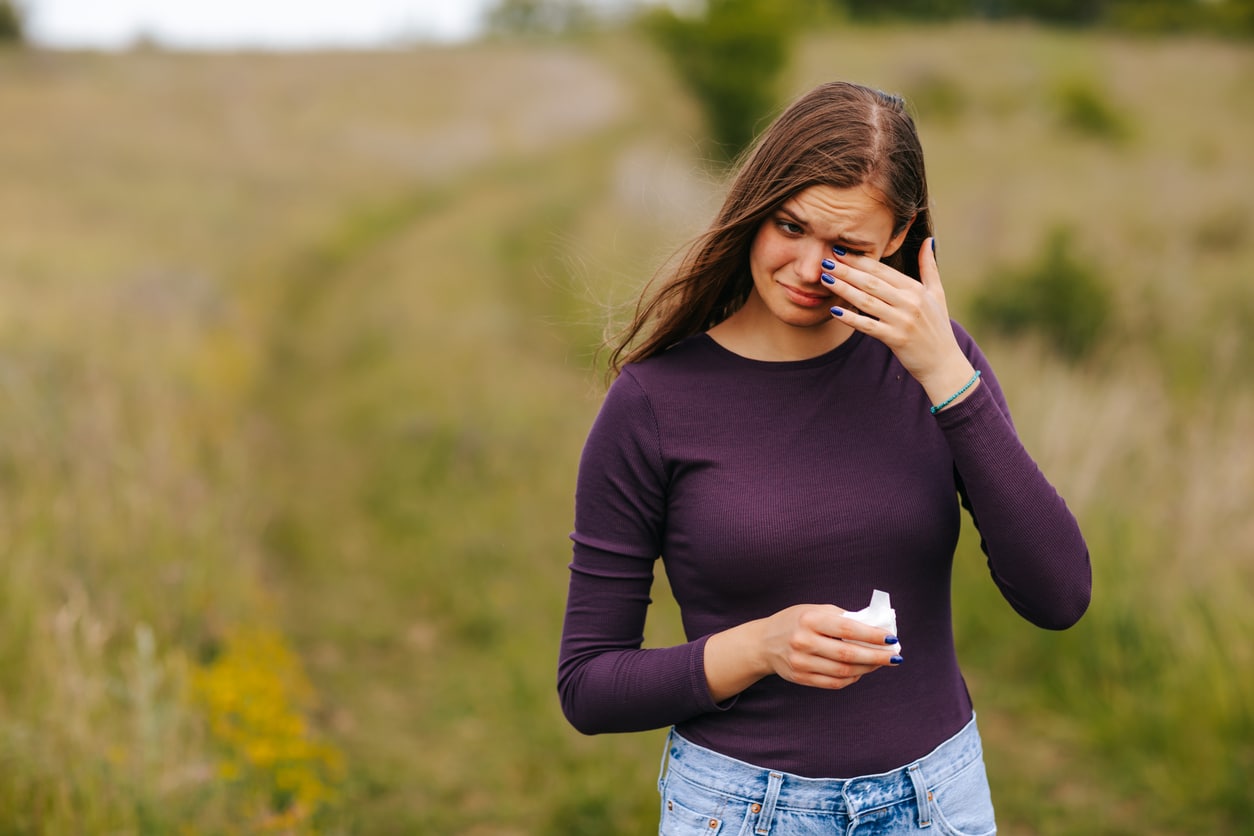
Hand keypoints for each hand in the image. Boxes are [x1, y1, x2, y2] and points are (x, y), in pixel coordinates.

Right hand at [704, 604, 900, 701]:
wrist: (763, 643)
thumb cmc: (795, 621)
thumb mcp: (814, 610)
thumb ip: (842, 618)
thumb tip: (875, 627)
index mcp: (810, 619)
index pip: (848, 629)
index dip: (872, 635)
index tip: (891, 639)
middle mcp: (804, 641)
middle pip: (848, 654)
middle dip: (876, 657)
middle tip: (895, 656)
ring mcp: (801, 662)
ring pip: (844, 671)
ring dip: (867, 669)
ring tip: (880, 663)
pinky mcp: (801, 678)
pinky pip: (834, 683)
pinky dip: (852, 678)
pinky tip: (861, 672)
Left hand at [823, 238, 977, 403]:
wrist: (944, 363)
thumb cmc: (938, 327)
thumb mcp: (937, 294)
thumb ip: (930, 267)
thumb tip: (929, 240)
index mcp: (916, 289)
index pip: (883, 271)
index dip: (861, 260)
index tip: (842, 252)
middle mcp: (909, 302)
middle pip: (871, 282)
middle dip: (847, 271)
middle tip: (826, 261)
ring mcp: (902, 321)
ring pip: (867, 301)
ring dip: (844, 289)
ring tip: (826, 279)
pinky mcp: (895, 339)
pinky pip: (868, 326)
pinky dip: (850, 318)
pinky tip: (834, 310)